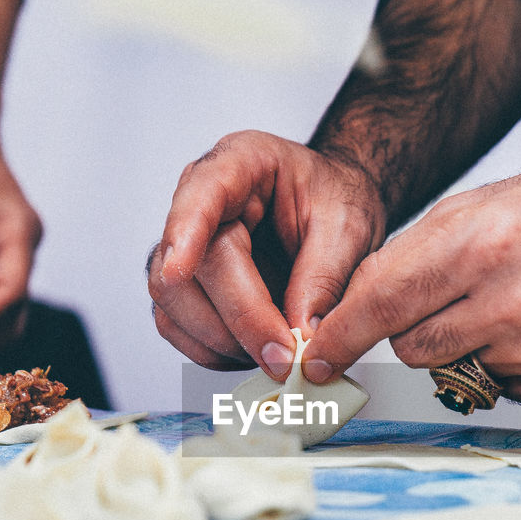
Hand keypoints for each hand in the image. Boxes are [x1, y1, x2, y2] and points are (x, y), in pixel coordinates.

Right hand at [148, 130, 385, 378]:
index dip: (185, 233)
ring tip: (276, 355)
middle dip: (238, 319)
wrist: (335, 208)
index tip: (180, 270)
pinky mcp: (187, 285)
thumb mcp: (347, 227)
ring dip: (223, 342)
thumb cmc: (336, 201)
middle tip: (284, 356)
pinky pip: (178, 327)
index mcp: (240, 163)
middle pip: (190, 268)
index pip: (199, 195)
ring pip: (173, 304)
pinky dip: (214, 352)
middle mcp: (200, 201)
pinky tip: (254, 353)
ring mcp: (187, 245)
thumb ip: (324, 276)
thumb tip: (301, 333)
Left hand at [305, 160, 520, 404]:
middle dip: (414, 330)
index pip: (381, 305)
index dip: (340, 336)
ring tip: (511, 304)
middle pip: (411, 349)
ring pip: (455, 373)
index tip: (318, 358)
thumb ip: (413, 255)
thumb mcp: (479, 204)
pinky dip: (509, 365)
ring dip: (465, 347)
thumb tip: (354, 309)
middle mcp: (510, 302)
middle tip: (452, 299)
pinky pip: (504, 391)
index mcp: (479, 244)